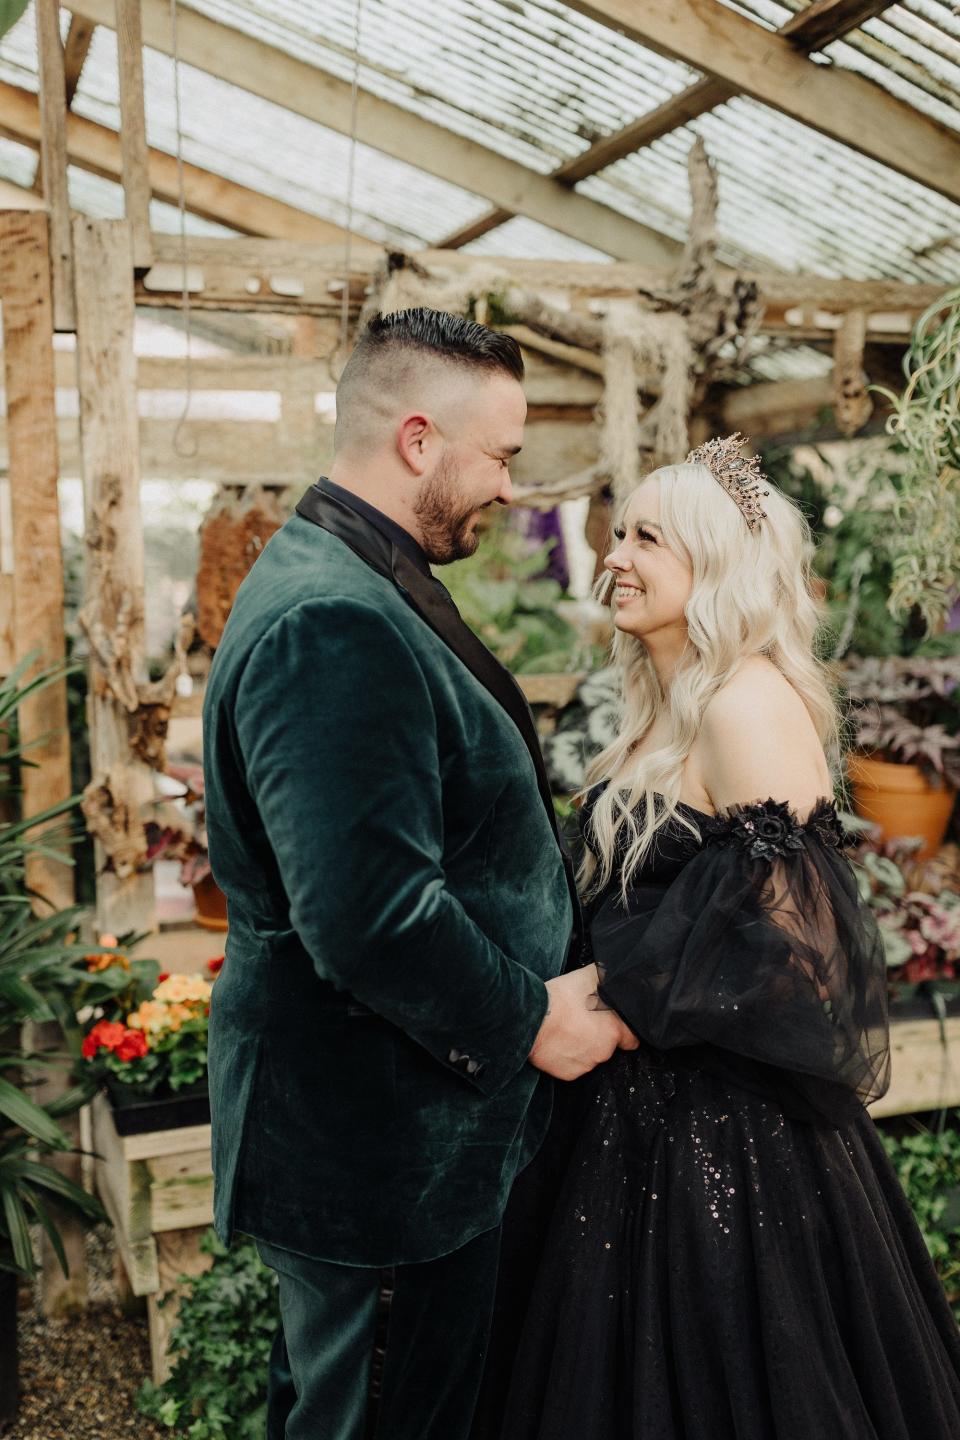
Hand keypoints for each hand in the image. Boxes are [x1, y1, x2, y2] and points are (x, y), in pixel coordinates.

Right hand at [529, 965, 638, 1080]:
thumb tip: (614, 975)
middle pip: (608, 1047)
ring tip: (567, 1031)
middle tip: (583, 1022)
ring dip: (583, 1047)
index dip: (624, 1032)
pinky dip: (568, 1057)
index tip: (614, 1026)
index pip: (632, 1039)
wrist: (531, 1019)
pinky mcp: (569, 1074)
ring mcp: (585, 1065)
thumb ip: (606, 979)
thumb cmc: (561, 998)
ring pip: (590, 1057)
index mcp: (613, 1031)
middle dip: (598, 1037)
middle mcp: (603, 1052)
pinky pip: (573, 1066)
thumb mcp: (588, 977)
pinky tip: (558, 1043)